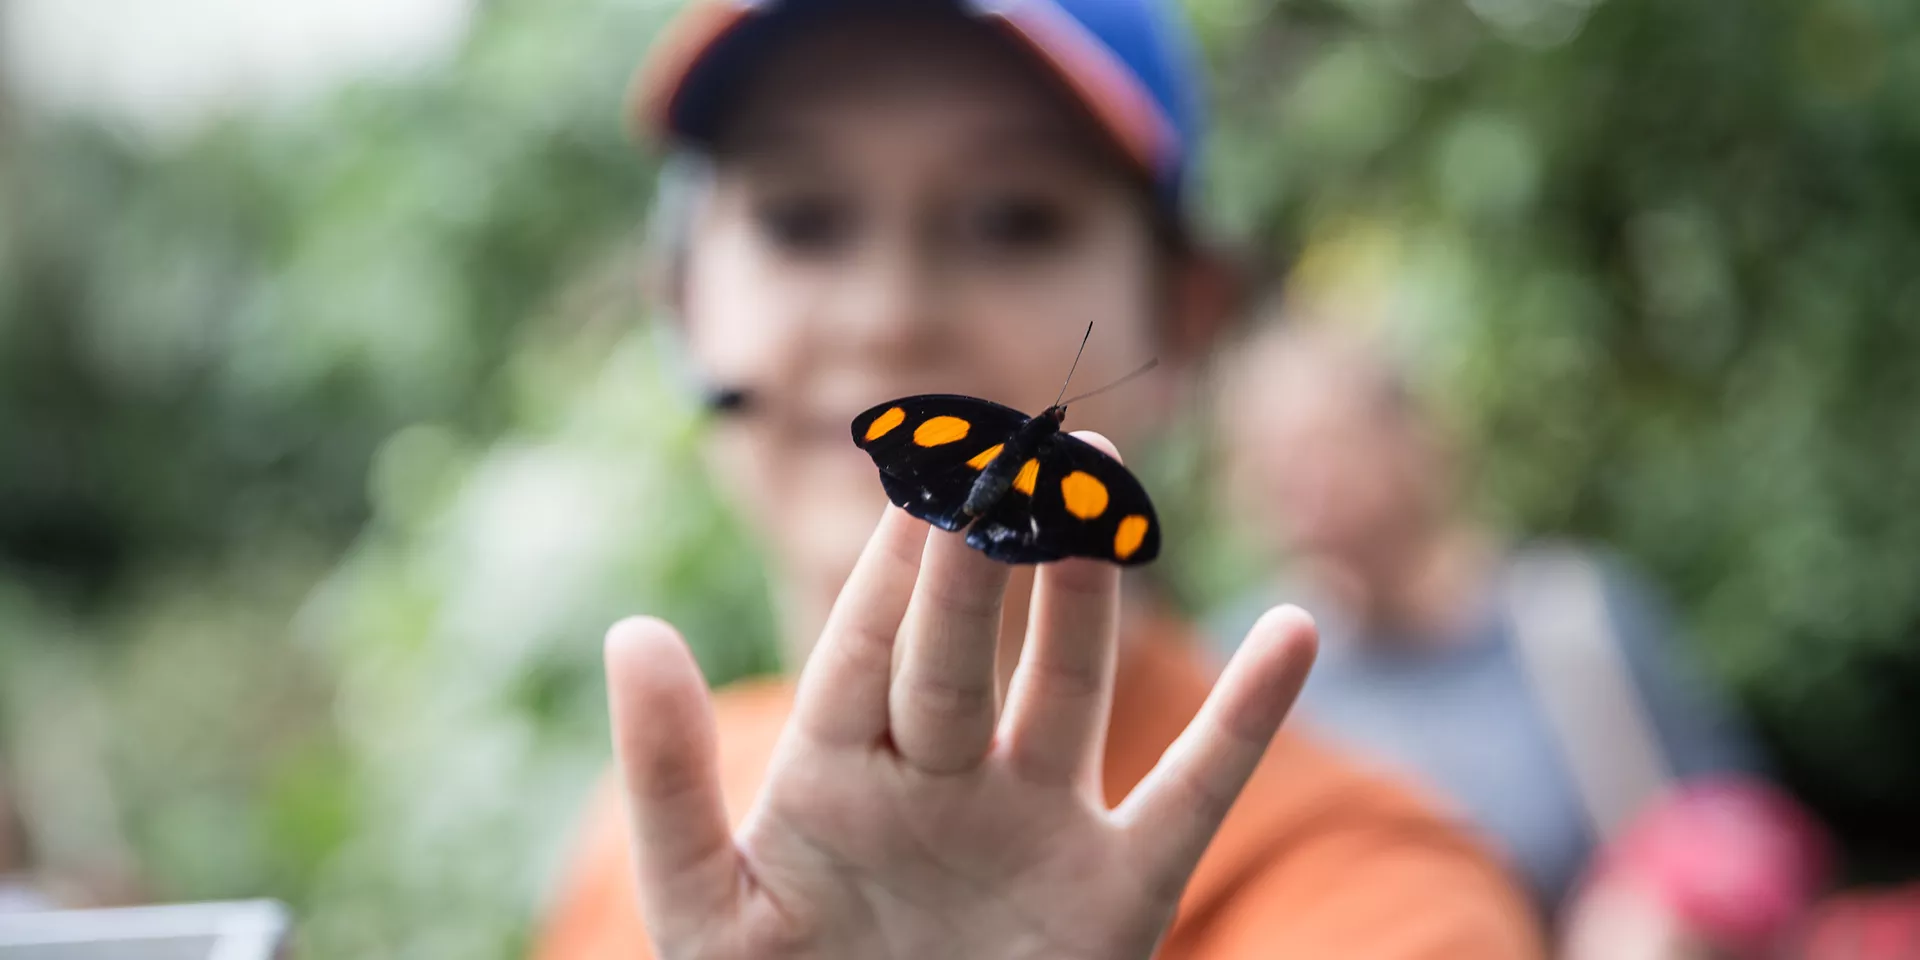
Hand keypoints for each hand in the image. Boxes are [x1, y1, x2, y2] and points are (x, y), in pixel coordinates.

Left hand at [605, 433, 1318, 959]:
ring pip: (1066, 688)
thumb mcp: (705, 914)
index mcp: (836, 777)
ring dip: (1087, 591)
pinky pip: (1191, 793)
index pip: (869, 643)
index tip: (923, 462)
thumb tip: (633, 630)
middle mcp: (940, 783)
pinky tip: (1296, 632)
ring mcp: (1034, 830)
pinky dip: (1247, 721)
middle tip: (1021, 440)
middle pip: (966, 647)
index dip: (895, 555)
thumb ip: (669, 780)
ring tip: (1105, 481)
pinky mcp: (1119, 894)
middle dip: (987, 550)